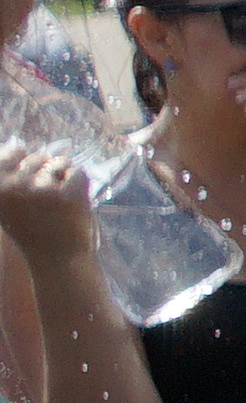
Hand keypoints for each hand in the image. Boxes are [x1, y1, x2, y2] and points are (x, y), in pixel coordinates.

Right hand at [0, 142, 90, 274]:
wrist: (57, 258)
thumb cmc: (33, 228)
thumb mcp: (8, 202)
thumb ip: (8, 177)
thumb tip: (17, 143)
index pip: (12, 153)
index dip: (27, 161)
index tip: (33, 181)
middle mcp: (13, 186)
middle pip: (38, 156)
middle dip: (48, 170)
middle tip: (49, 198)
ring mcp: (41, 190)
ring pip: (59, 162)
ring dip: (64, 176)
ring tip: (60, 201)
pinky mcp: (68, 195)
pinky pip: (78, 173)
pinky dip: (80, 184)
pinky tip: (74, 203)